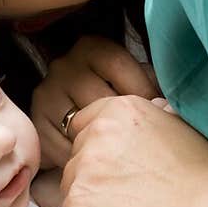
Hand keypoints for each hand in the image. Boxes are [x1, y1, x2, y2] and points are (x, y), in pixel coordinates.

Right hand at [30, 35, 158, 168]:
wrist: (69, 106)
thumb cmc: (112, 92)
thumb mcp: (131, 77)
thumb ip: (149, 81)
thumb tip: (170, 103)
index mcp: (91, 47)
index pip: (119, 65)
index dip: (143, 92)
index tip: (158, 113)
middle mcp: (64, 66)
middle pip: (101, 99)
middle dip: (125, 123)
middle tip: (143, 140)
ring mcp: (47, 94)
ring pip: (83, 126)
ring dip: (105, 143)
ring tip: (122, 152)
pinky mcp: (37, 122)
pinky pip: (65, 147)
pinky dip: (84, 157)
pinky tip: (98, 159)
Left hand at [61, 95, 207, 206]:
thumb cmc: (207, 178)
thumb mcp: (180, 129)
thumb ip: (151, 125)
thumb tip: (145, 133)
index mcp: (121, 110)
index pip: (85, 124)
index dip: (101, 149)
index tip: (117, 167)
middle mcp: (97, 131)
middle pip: (76, 155)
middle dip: (93, 174)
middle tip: (125, 195)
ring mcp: (84, 167)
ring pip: (70, 186)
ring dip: (89, 201)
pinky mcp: (78, 202)